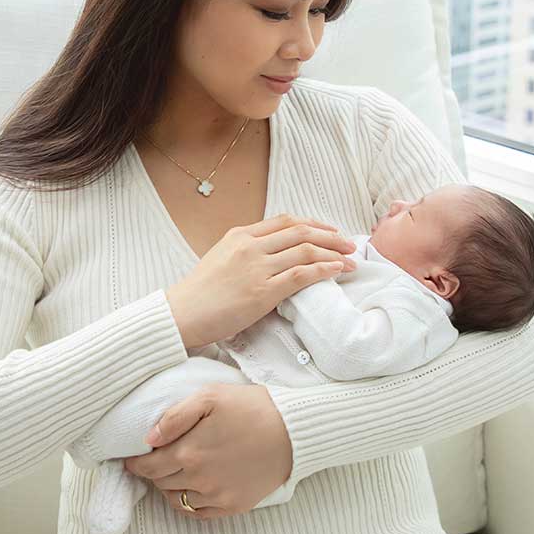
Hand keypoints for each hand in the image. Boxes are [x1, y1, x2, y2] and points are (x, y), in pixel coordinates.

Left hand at [123, 382, 290, 520]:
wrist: (293, 430)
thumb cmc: (251, 407)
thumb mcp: (210, 396)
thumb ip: (175, 416)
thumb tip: (149, 437)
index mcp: (189, 452)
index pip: (148, 466)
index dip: (135, 463)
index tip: (132, 458)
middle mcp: (200, 479)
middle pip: (160, 483)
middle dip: (152, 473)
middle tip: (154, 461)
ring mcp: (217, 496)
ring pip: (177, 500)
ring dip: (169, 488)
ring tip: (172, 473)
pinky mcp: (233, 506)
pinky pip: (199, 513)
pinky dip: (189, 503)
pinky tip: (192, 488)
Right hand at [165, 214, 357, 350]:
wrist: (182, 313)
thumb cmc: (201, 291)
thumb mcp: (222, 257)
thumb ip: (247, 250)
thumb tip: (274, 251)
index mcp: (240, 235)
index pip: (285, 221)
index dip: (313, 224)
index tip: (331, 231)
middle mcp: (251, 246)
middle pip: (301, 232)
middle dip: (331, 237)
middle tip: (350, 244)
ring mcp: (257, 268)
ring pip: (305, 251)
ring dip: (334, 254)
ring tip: (351, 260)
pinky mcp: (262, 292)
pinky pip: (301, 275)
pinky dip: (324, 270)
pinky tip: (337, 271)